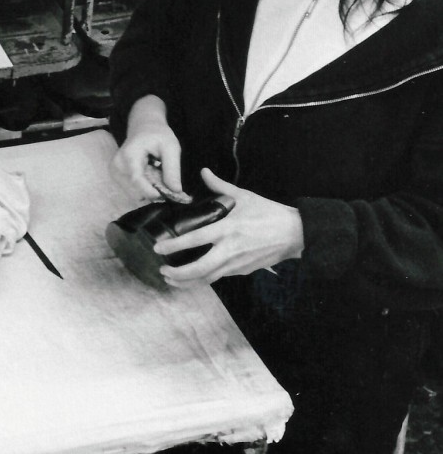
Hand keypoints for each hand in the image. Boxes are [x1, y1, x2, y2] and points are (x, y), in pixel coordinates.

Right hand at [112, 96, 189, 203]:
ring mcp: (114, 173)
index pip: (137, 180)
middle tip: (167, 184)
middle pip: (135, 191)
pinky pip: (133, 192)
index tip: (166, 196)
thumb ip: (173, 169)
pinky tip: (150, 178)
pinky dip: (144, 189)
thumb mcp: (171, 147)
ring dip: (149, 191)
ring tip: (157, 176)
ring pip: (135, 194)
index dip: (151, 192)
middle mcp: (117, 165)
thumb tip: (176, 191)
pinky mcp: (116, 178)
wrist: (143, 128)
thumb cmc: (157, 135)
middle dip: (153, 192)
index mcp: (129, 155)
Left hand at [159, 168, 303, 286]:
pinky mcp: (242, 271)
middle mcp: (230, 249)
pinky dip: (202, 280)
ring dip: (187, 282)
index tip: (158, 248)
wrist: (294, 234)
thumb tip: (204, 171)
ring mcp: (236, 263)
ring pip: (207, 279)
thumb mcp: (244, 196)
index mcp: (228, 229)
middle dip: (177, 274)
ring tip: (171, 279)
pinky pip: (218, 278)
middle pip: (199, 269)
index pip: (195, 239)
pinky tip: (192, 278)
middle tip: (162, 270)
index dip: (174, 245)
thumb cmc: (269, 213)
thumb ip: (220, 186)